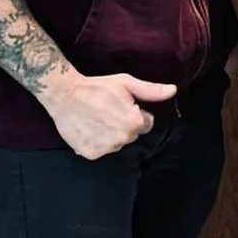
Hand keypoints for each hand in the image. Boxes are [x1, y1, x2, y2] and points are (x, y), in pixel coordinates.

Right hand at [41, 71, 175, 159]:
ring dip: (111, 134)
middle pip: (132, 135)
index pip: (146, 124)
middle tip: (108, 112)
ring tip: (97, 119)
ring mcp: (105, 148)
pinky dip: (97, 142)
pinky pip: (101, 150)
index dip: (135, 114)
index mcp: (134, 123)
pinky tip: (89, 129)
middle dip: (124, 125)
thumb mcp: (126, 84)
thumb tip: (173, 90)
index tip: (121, 106)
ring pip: (117, 143)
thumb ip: (151, 91)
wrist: (64, 94)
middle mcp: (122, 139)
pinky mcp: (90, 153)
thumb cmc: (97, 87)